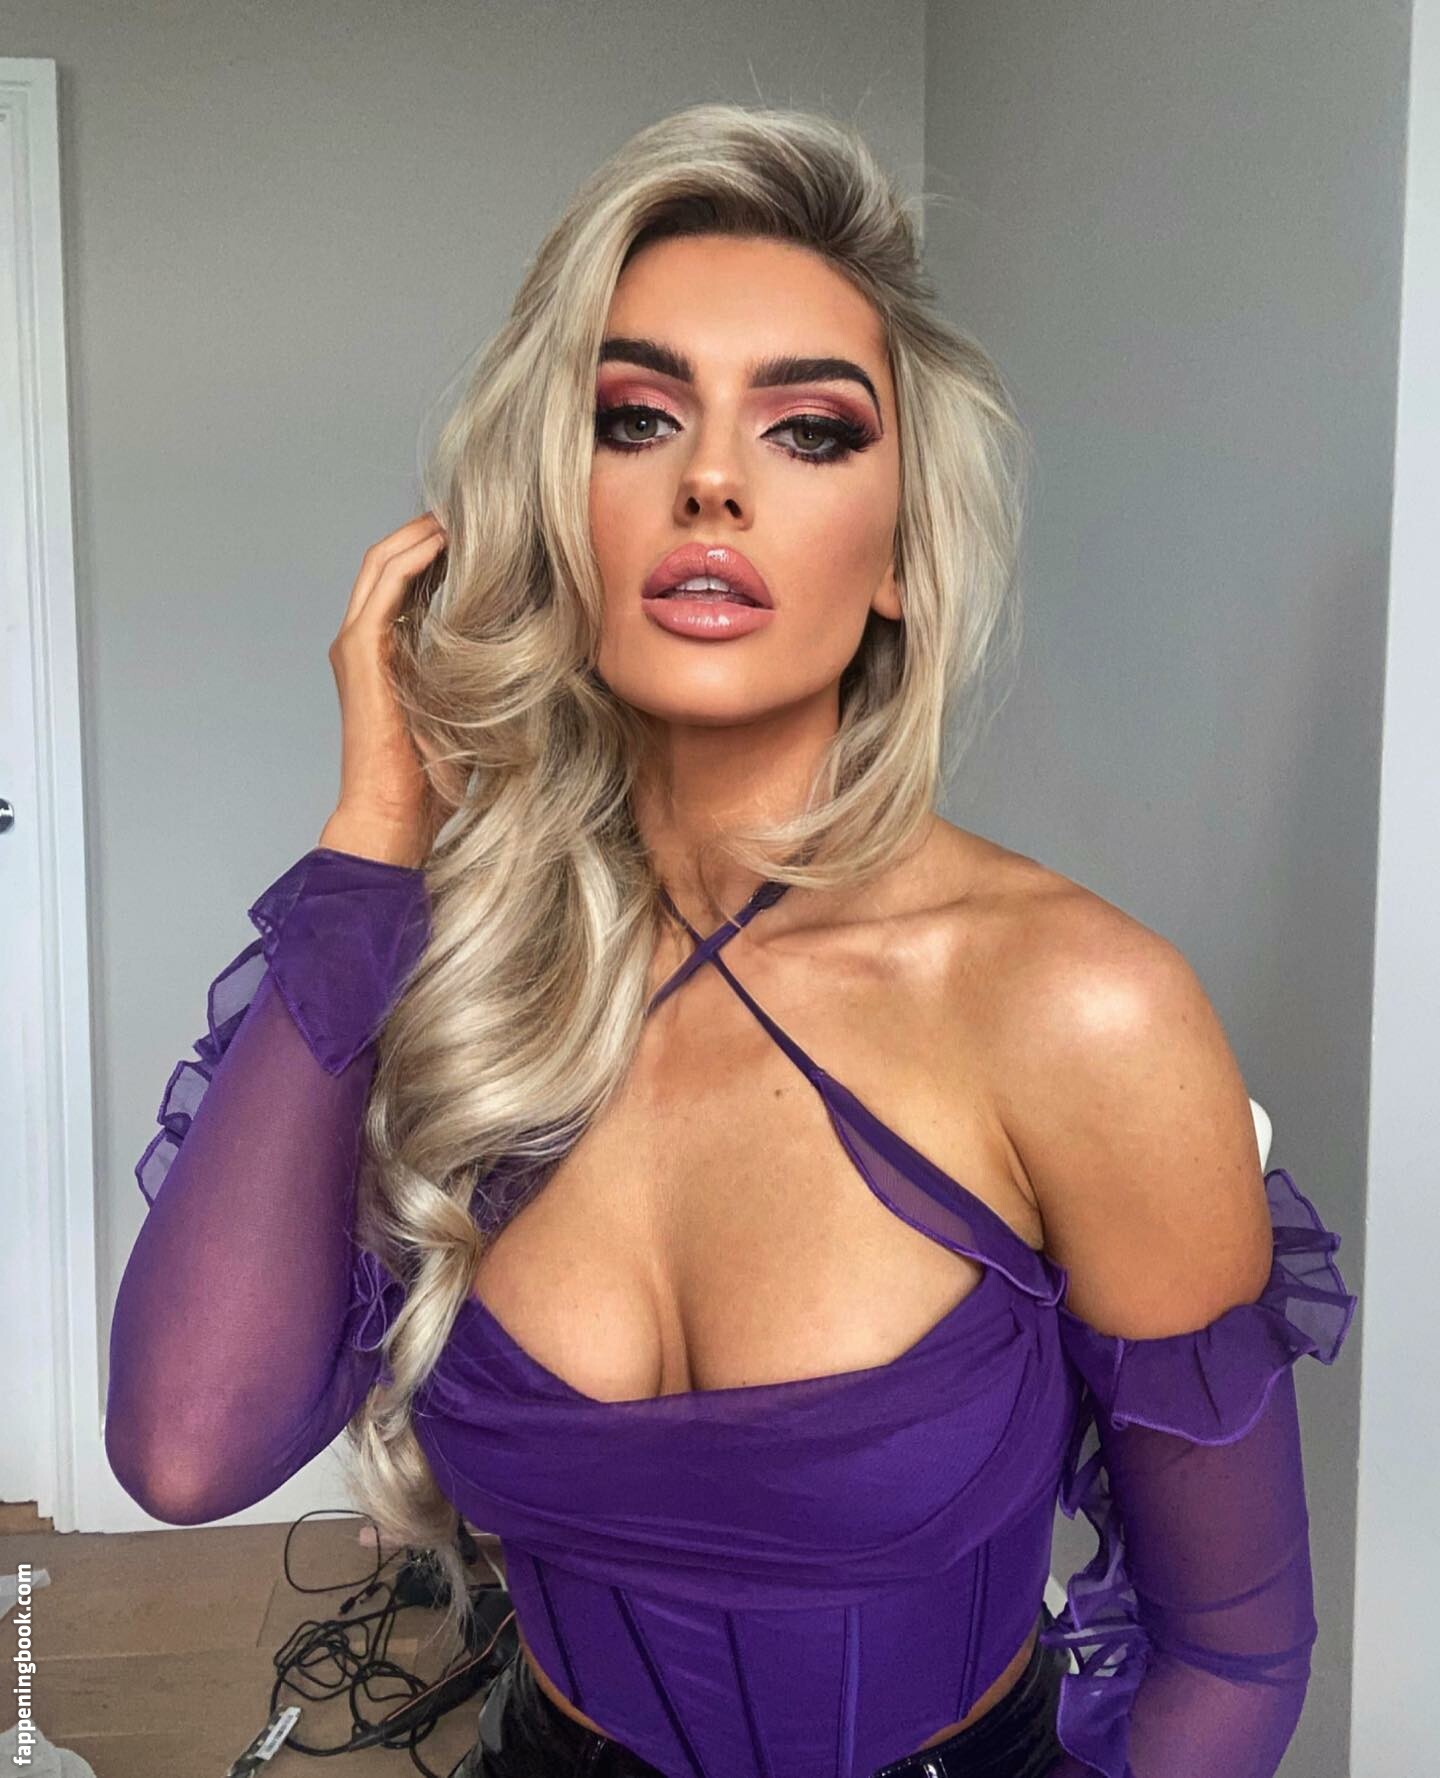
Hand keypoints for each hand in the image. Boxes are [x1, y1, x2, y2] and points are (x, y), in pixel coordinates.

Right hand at [318, 513, 447, 867]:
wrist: (395, 815)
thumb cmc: (434, 780)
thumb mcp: (467, 711)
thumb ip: (480, 676)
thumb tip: (535, 653)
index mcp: (382, 653)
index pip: (403, 581)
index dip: (434, 549)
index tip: (481, 533)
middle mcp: (362, 641)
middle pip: (388, 561)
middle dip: (427, 529)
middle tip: (470, 508)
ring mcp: (355, 643)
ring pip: (383, 563)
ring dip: (421, 532)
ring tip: (461, 514)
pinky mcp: (359, 650)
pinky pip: (385, 584)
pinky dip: (414, 555)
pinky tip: (448, 542)